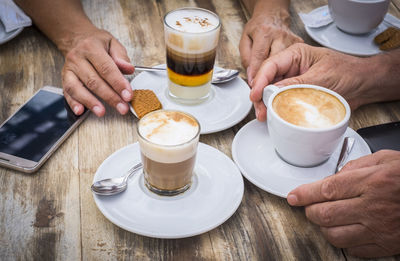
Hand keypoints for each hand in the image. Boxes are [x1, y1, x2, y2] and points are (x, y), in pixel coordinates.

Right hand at [61, 28, 133, 116]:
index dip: (118, 83)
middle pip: (94, 81)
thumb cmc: (97, 43)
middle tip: (122, 107)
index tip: (128, 95)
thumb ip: (121, 56)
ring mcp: (69, 69)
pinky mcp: (64, 78)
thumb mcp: (112, 43)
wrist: (77, 39)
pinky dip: (73, 103)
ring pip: (78, 88)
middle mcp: (77, 58)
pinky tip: (80, 111)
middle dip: (109, 97)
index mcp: (91, 48)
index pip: (106, 68)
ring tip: (102, 112)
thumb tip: (129, 68)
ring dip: (90, 102)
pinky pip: (67, 92)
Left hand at [239, 13, 302, 84]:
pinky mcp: (300, 47)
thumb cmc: (258, 28)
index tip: (254, 87)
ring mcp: (292, 41)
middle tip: (263, 92)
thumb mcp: (246, 40)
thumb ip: (246, 58)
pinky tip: (282, 82)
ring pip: (287, 66)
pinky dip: (287, 76)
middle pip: (276, 63)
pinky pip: (295, 66)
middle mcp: (280, 36)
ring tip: (272, 90)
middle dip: (268, 80)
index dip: (256, 75)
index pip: (260, 57)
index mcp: (265, 32)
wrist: (273, 16)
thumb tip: (251, 76)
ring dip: (279, 80)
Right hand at [249, 43, 393, 120]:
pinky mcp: (296, 94)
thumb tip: (275, 92)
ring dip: (267, 104)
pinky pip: (282, 100)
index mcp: (295, 55)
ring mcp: (292, 81)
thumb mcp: (321, 77)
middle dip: (261, 96)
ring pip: (272, 92)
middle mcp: (291, 68)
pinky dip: (276, 108)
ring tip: (265, 115)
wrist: (363, 85)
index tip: (255, 95)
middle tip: (260, 110)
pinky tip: (273, 115)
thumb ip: (296, 84)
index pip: (270, 66)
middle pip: (267, 80)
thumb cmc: (347, 73)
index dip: (260, 81)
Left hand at [287, 150, 399, 257]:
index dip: (304, 194)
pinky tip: (346, 230)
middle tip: (309, 205)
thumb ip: (356, 166)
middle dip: (310, 211)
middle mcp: (373, 207)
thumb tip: (334, 177)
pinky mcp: (387, 244)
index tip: (293, 196)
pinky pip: (354, 250)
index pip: (326, 189)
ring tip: (326, 217)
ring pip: (335, 235)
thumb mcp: (386, 159)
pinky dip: (343, 241)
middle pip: (325, 215)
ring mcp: (380, 229)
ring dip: (323, 227)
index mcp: (372, 182)